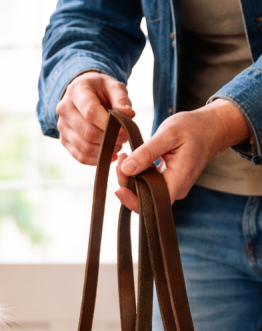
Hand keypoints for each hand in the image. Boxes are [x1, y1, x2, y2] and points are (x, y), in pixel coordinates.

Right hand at [56, 71, 134, 164]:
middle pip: (87, 132)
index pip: (90, 112)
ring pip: (83, 147)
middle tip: (123, 139)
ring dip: (103, 150)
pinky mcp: (64, 140)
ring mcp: (62, 127)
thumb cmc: (99, 89)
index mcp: (76, 91)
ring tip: (116, 146)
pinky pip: (79, 156)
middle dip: (108, 139)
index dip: (108, 124)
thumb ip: (121, 99)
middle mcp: (65, 109)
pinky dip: (95, 159)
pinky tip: (108, 156)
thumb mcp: (112, 86)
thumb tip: (129, 115)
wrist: (82, 93)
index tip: (124, 130)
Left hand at [115, 99, 249, 212]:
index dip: (133, 200)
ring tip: (123, 158)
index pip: (152, 203)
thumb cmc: (193, 128)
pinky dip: (137, 174)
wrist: (211, 127)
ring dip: (130, 178)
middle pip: (145, 199)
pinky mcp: (168, 181)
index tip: (118, 187)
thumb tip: (126, 168)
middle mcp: (176, 189)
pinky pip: (149, 184)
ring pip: (145, 191)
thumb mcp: (168, 134)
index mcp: (178, 181)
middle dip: (127, 184)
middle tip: (120, 161)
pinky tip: (130, 161)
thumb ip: (147, 152)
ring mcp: (172, 186)